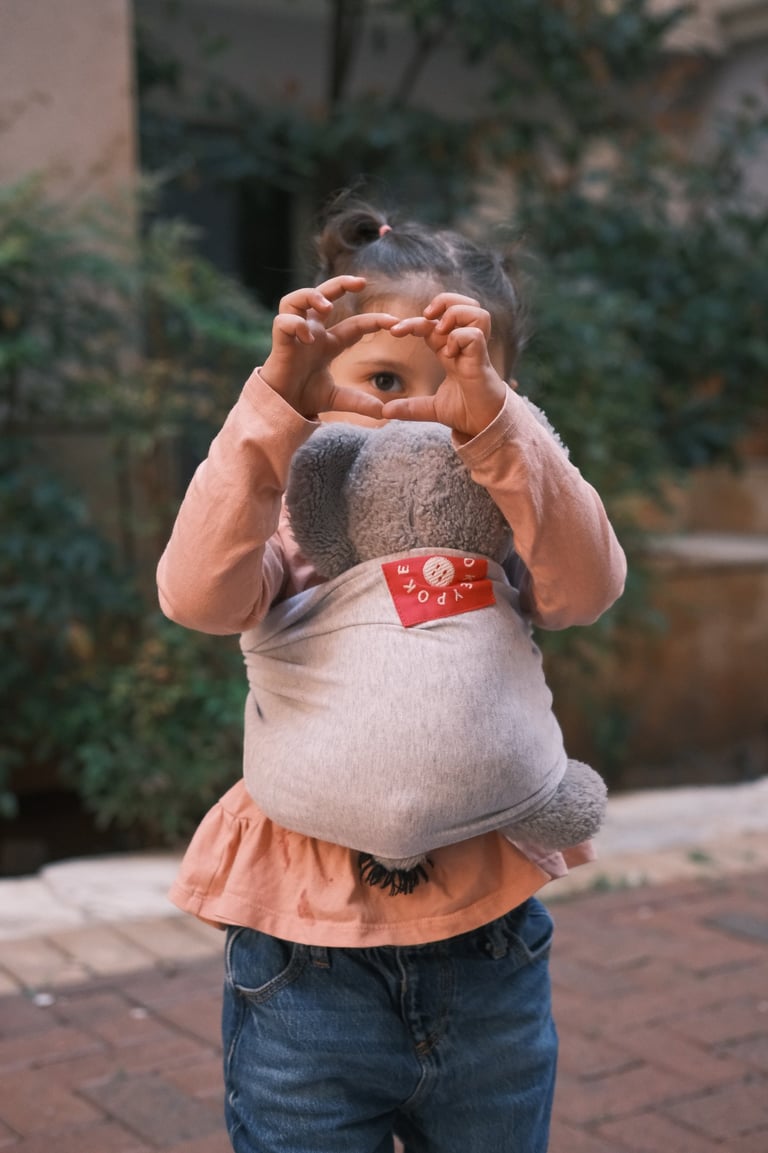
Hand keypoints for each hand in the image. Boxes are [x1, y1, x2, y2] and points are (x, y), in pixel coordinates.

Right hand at [259, 276, 396, 419]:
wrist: (282, 408)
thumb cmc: (305, 397)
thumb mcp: (338, 399)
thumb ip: (360, 402)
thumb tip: (385, 412)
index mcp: (328, 343)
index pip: (355, 325)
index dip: (374, 321)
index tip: (394, 322)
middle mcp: (312, 332)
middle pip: (322, 295)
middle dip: (341, 284)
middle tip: (361, 283)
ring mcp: (294, 335)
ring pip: (296, 299)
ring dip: (312, 296)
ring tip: (327, 307)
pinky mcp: (280, 342)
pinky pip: (283, 322)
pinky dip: (295, 325)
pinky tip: (307, 338)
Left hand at [381, 294, 507, 437]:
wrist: (484, 427)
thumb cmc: (466, 412)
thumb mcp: (431, 409)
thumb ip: (410, 407)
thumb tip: (385, 411)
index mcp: (452, 351)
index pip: (435, 324)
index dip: (415, 322)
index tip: (394, 331)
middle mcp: (466, 346)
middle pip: (463, 304)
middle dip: (443, 301)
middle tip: (427, 316)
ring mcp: (476, 351)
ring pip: (477, 311)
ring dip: (455, 314)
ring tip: (442, 330)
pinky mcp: (483, 361)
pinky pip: (474, 335)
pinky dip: (459, 338)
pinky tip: (450, 354)